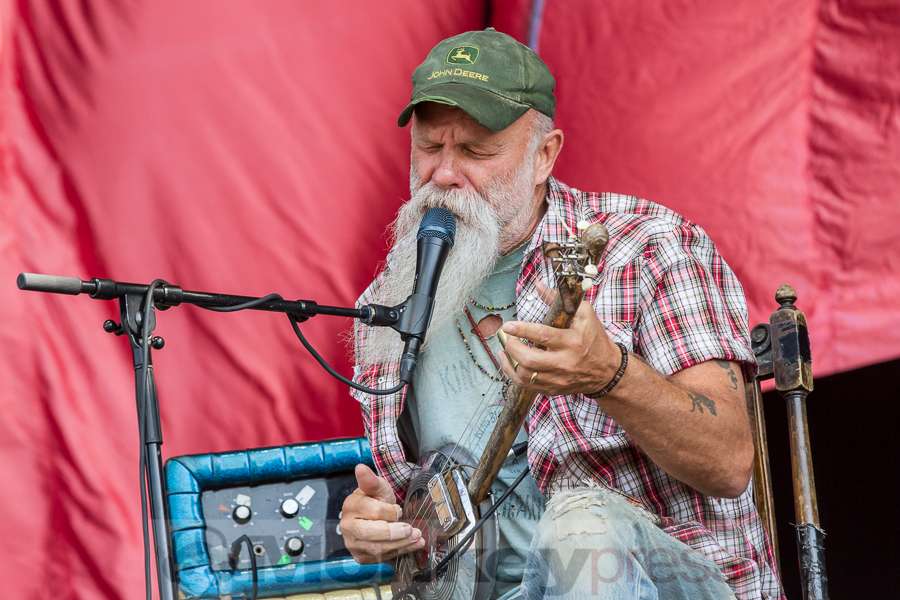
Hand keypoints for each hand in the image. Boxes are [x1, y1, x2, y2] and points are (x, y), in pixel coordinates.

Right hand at [340, 464, 423, 564]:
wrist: (376, 517)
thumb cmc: (377, 500)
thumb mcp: (378, 487)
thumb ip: (371, 480)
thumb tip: (360, 468)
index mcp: (350, 506)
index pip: (372, 511)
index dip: (389, 511)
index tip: (398, 509)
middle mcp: (347, 527)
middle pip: (369, 533)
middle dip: (394, 533)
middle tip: (411, 530)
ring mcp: (352, 544)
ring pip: (376, 549)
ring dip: (401, 544)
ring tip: (417, 537)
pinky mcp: (360, 556)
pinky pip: (380, 558)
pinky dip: (399, 551)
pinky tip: (412, 544)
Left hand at [498, 283, 620, 395]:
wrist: (607, 370)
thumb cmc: (594, 338)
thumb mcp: (583, 314)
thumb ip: (559, 300)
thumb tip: (538, 285)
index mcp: (572, 342)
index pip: (543, 336)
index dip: (522, 330)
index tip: (508, 325)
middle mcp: (565, 362)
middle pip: (529, 360)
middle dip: (512, 347)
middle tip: (507, 336)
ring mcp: (558, 378)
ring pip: (525, 376)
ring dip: (509, 361)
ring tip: (505, 349)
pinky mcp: (553, 388)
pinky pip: (527, 386)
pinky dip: (513, 374)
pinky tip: (508, 362)